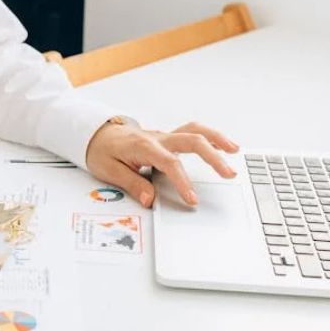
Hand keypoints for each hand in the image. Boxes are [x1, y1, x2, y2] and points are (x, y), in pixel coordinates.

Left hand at [85, 120, 239, 207]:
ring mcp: (164, 136)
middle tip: (229, 173)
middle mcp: (158, 138)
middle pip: (191, 141)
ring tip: (235, 151)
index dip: (183, 181)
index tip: (192, 199)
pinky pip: (191, 133)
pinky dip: (209, 138)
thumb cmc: (101, 150)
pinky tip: (221, 147)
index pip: (169, 163)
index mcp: (144, 146)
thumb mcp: (109, 170)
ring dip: (216, 139)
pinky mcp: (167, 139)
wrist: (94, 133)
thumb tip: (150, 199)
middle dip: (212, 156)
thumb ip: (132, 183)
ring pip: (195, 131)